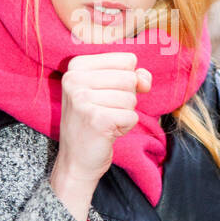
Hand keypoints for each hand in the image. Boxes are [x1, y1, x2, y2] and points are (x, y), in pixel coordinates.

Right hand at [53, 51, 151, 193]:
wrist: (75, 161)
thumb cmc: (93, 122)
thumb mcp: (108, 90)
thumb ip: (132, 76)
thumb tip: (145, 80)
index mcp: (76, 66)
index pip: (126, 59)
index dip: (127, 79)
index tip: (107, 94)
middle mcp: (75, 79)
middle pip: (130, 78)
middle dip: (126, 98)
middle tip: (106, 111)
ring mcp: (83, 99)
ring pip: (131, 98)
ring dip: (124, 113)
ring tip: (105, 121)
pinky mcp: (96, 119)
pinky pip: (131, 116)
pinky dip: (125, 126)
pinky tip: (108, 132)